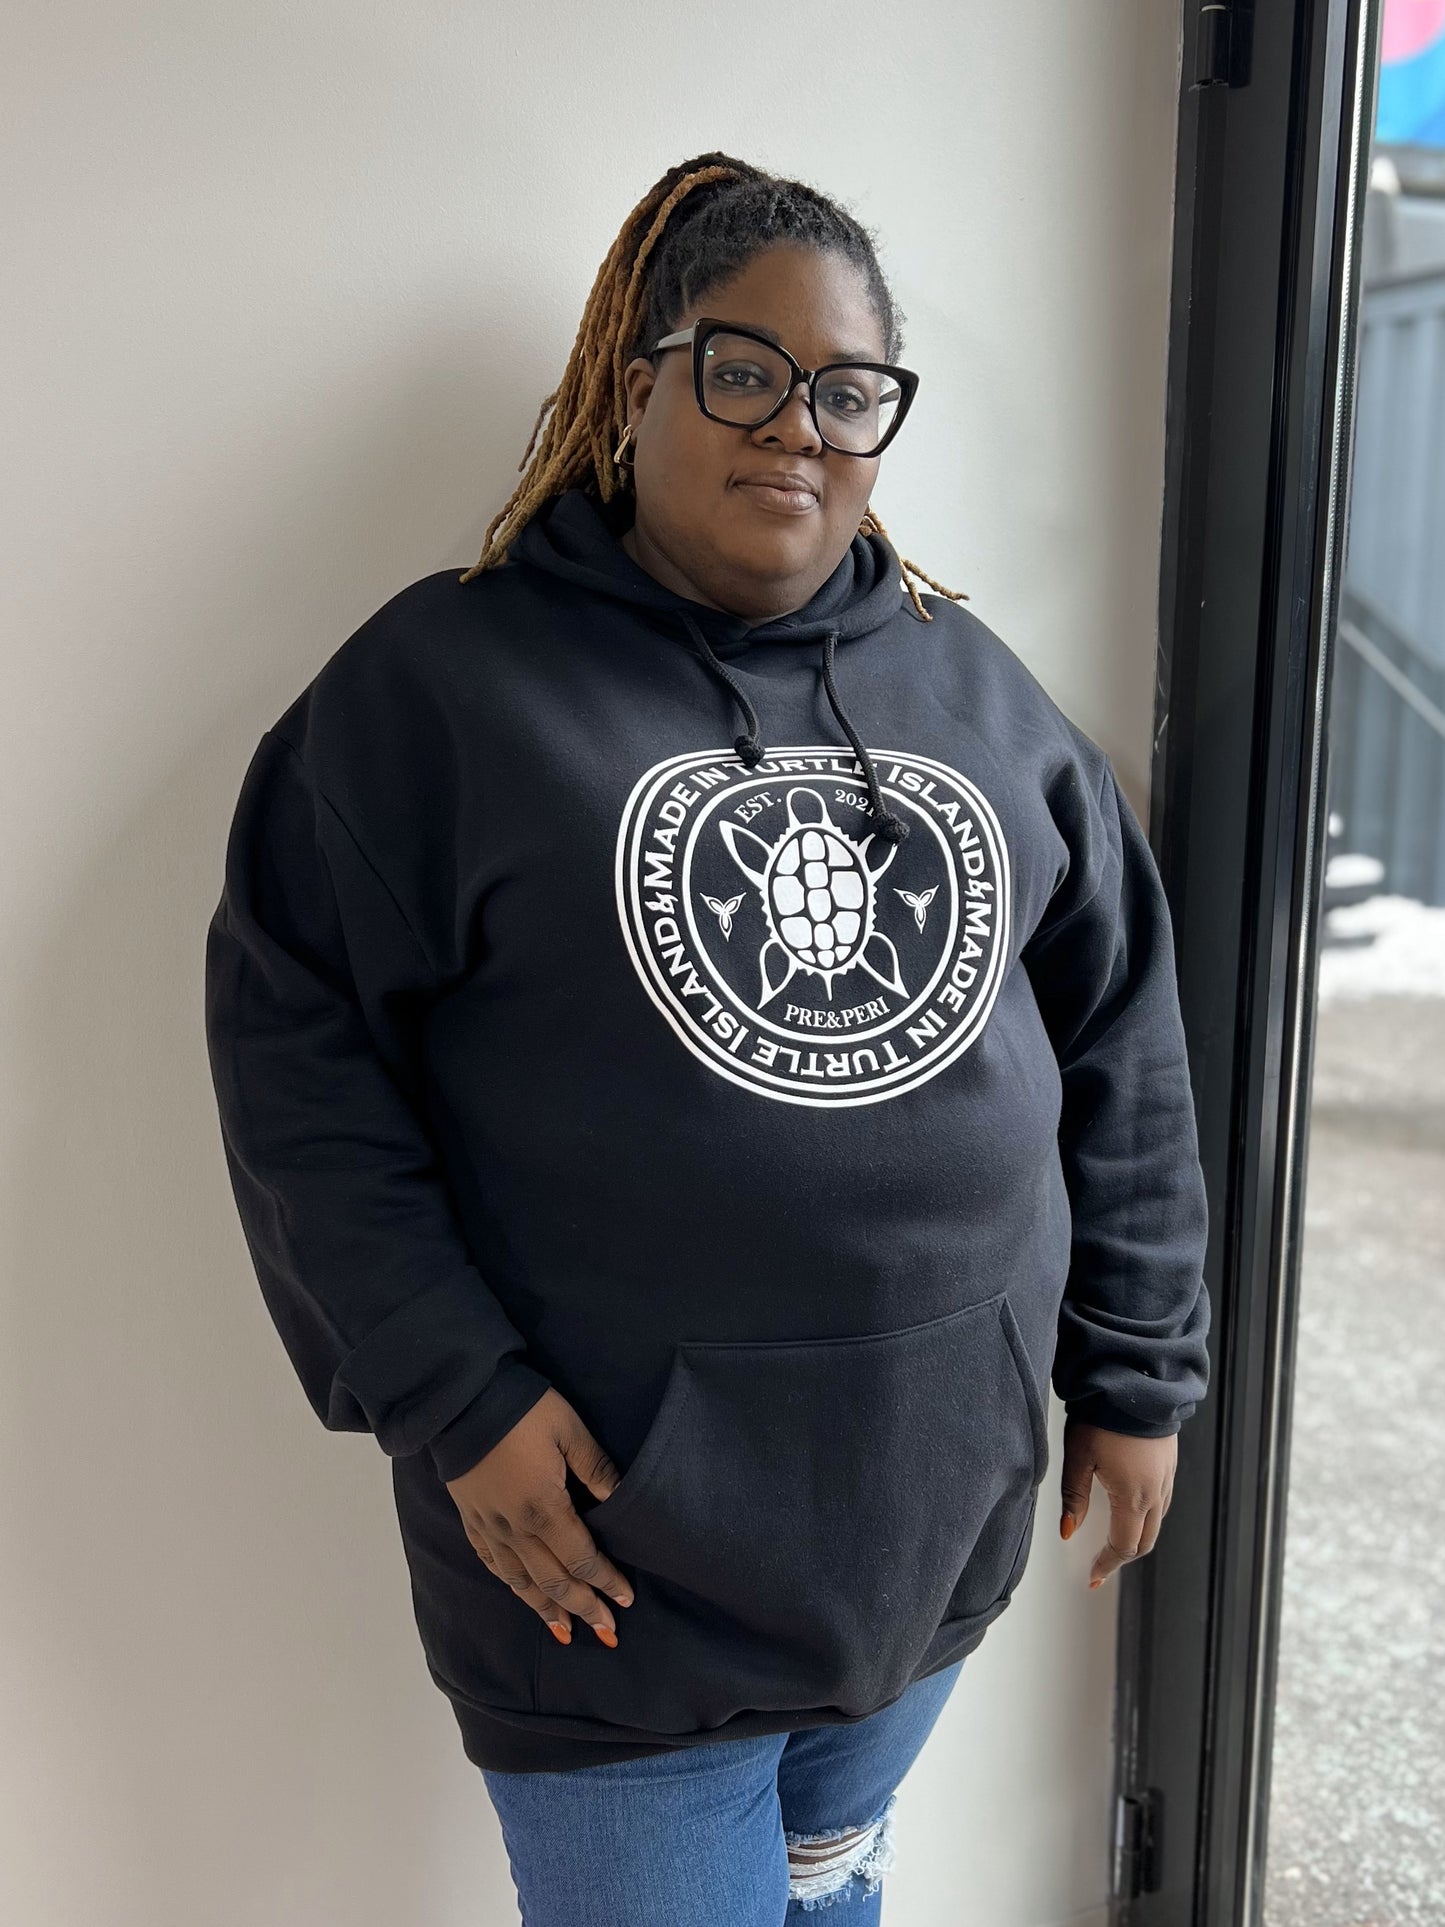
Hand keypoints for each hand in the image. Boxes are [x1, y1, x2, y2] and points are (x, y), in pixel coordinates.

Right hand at [444, 1387, 634, 1647]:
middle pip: (554, 1582)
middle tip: (606, 1631)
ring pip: (521, 1582)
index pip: (582, 1559)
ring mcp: (490, 1527)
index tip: (625, 1600)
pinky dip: (511, 1586)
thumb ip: (596, 1467)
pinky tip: (522, 1594)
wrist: (461, 1401)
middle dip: (582, 1608)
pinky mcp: (471, 1519)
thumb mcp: (570, 1429)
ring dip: (546, 1610)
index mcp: (546, 1509)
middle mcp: (517, 1529)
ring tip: (566, 1633)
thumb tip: (622, 1498)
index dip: (605, 1582)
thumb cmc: (522, 1410)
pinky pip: (492, 1564)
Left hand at [1058, 1417, 1176, 1588]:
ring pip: (1157, 1520)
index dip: (1108, 1565)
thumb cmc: (1101, 1416)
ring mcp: (1167, 1476)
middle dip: (1123, 1556)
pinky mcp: (1170, 1462)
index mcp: (1134, 1497)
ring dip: (1137, 1536)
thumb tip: (1068, 1533)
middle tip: (1102, 1565)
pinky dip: (1147, 1515)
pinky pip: (1163, 1500)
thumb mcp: (1078, 1458)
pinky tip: (1131, 1508)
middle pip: (1145, 1540)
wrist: (1133, 1380)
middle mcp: (1157, 1491)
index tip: (1093, 1576)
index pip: (1124, 1546)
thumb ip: (1074, 1499)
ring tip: (1114, 1541)